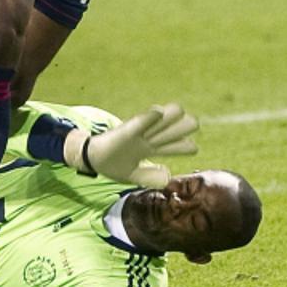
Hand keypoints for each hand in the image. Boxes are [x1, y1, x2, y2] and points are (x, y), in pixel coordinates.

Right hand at [64, 103, 198, 187]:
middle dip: (180, 128)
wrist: (91, 159)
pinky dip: (148, 118)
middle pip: (166, 133)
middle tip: (194, 123)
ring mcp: (136, 134)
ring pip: (155, 125)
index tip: (194, 147)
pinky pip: (138, 123)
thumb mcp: (132, 175)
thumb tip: (168, 176)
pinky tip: (158, 111)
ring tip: (180, 110)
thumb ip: (149, 177)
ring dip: (168, 117)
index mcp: (148, 149)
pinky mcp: (125, 131)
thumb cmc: (111, 164)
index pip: (170, 147)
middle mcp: (145, 139)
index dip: (182, 147)